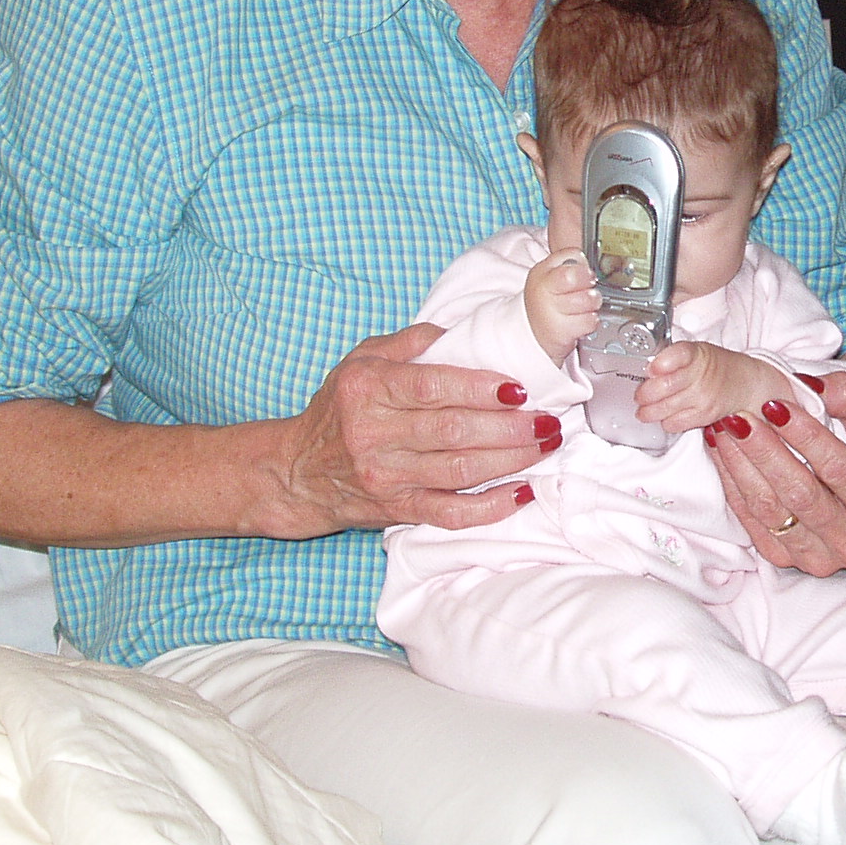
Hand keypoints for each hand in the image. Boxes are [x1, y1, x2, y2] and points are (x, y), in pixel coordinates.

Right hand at [269, 324, 558, 534]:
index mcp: (369, 389)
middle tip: (547, 419)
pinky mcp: (398, 510)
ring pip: (459, 471)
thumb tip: (460, 329)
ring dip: (511, 460)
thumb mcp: (361, 360)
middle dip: (509, 426)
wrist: (298, 473)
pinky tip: (522, 492)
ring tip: (546, 444)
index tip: (519, 387)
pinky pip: (451, 514)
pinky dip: (490, 507)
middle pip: (453, 431)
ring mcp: (387, 477)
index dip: (479, 388)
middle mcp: (375, 434)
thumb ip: (409, 342)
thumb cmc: (339, 408)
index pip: (430, 387)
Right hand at [524, 251, 601, 360]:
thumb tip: (585, 260)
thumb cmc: (546, 301)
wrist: (532, 333)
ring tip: (584, 306)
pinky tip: (581, 319)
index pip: (569, 259)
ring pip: (587, 300)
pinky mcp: (560, 332)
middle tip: (588, 290)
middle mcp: (543, 292)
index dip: (583, 269)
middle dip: (589, 283)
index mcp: (542, 274)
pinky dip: (591, 320)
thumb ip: (568, 262)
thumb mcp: (549, 275)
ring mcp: (550, 314)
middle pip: (575, 277)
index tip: (586, 276)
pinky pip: (589, 321)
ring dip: (592, 304)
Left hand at [637, 339, 788, 433]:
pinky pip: (673, 424)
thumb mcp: (694, 352)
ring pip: (663, 409)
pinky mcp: (704, 416)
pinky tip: (667, 415)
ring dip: (649, 411)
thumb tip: (643, 372)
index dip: (661, 364)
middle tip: (640, 395)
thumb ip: (670, 359)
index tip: (650, 369)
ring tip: (646, 409)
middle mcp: (700, 375)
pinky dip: (665, 421)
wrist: (744, 383)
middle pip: (663, 387)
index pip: (679, 355)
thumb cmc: (713, 366)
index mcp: (696, 353)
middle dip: (643, 394)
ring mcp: (703, 398)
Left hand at [706, 366, 845, 575]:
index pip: (841, 471)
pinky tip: (721, 450)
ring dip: (742, 466)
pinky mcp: (783, 560)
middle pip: (802, 495)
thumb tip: (814, 388)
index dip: (807, 437)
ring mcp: (818, 559)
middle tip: (740, 417)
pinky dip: (732, 483)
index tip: (776, 405)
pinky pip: (750, 521)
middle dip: (766, 452)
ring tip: (724, 428)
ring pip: (770, 510)